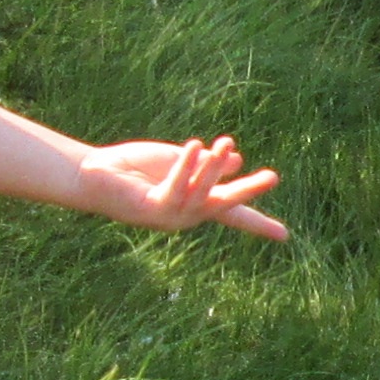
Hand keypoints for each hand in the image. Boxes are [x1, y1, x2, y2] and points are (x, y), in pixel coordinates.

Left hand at [78, 134, 286, 238]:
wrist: (94, 174)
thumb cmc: (133, 168)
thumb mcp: (176, 161)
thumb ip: (203, 164)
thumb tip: (236, 158)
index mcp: (195, 203)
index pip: (233, 214)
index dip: (259, 224)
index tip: (285, 236)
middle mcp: (186, 215)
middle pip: (226, 206)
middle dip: (248, 191)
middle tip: (273, 177)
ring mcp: (170, 216)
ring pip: (202, 194)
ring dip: (214, 168)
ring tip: (225, 143)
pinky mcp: (153, 209)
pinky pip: (176, 187)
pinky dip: (186, 166)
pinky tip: (195, 145)